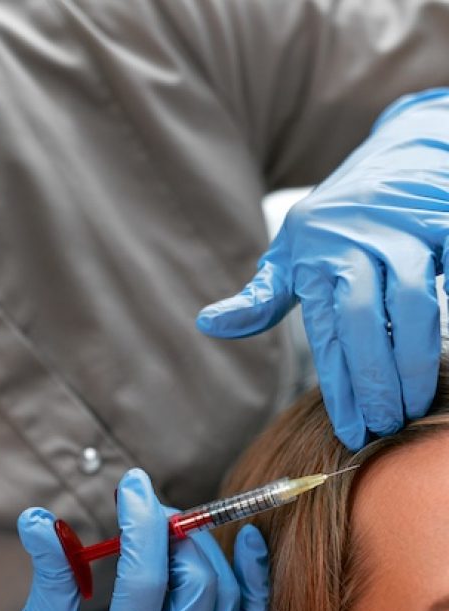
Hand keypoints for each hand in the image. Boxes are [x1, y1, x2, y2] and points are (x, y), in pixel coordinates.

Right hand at [0, 468, 268, 610]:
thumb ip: (49, 573)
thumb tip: (37, 517)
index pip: (144, 580)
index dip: (142, 523)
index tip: (134, 484)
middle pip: (199, 589)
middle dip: (178, 535)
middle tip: (153, 509)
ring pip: (232, 606)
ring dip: (213, 554)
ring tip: (183, 526)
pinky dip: (255, 587)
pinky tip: (249, 548)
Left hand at [197, 88, 448, 448]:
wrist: (396, 156)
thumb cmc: (334, 222)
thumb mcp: (288, 254)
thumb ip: (259, 298)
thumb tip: (208, 325)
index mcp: (315, 259)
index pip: (325, 333)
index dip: (340, 386)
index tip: (352, 430)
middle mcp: (357, 244)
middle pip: (364, 320)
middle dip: (375, 379)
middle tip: (385, 424)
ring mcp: (404, 231)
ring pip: (414, 300)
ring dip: (415, 358)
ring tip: (413, 404)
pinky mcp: (443, 220)